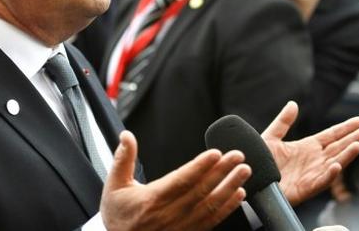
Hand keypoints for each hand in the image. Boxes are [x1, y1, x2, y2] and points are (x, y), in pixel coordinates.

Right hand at [100, 130, 251, 230]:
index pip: (181, 180)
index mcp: (152, 200)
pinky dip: (228, 208)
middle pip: (201, 191)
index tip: (216, 153)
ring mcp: (182, 227)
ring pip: (210, 206)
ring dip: (230, 187)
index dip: (200, 166)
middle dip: (222, 171)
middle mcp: (169, 215)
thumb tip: (127, 136)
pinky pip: (212, 221)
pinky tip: (239, 195)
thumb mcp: (114, 187)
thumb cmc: (119, 218)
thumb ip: (123, 159)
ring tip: (244, 172)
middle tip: (238, 156)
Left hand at [261, 101, 358, 205]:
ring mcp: (311, 174)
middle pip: (338, 147)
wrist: (251, 181)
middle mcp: (313, 160)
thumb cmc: (259, 163)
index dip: (346, 128)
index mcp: (307, 147)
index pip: (331, 135)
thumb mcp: (271, 137)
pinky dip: (330, 174)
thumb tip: (293, 104)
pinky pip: (321, 181)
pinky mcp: (305, 188)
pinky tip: (337, 166)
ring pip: (334, 163)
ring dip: (347, 155)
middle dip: (354, 138)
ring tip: (358, 145)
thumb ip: (283, 122)